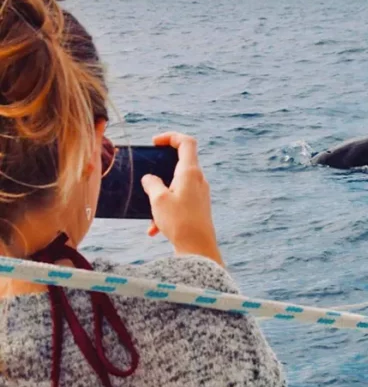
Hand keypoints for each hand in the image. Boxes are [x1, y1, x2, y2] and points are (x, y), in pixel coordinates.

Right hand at [141, 132, 223, 265]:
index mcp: (190, 172)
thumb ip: (152, 184)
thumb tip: (149, 179)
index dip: (170, 137)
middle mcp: (198, 179)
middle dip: (161, 167)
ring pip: (177, 185)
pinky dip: (166, 210)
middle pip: (181, 162)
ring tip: (148, 210)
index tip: (154, 143)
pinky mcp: (199, 206)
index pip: (186, 142)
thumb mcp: (158, 200)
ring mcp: (200, 193)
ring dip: (161, 194)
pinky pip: (179, 201)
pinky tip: (153, 230)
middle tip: (148, 172)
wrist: (198, 249)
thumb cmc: (180, 222)